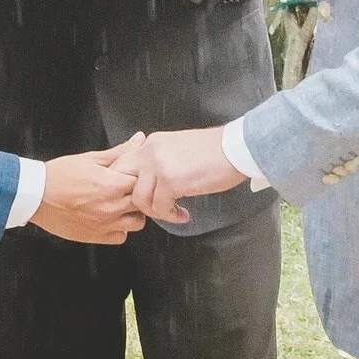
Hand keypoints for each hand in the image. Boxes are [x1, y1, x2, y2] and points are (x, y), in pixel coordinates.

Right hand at [32, 138, 146, 244]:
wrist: (36, 196)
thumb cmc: (59, 175)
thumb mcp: (90, 158)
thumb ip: (119, 151)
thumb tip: (138, 139)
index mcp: (113, 184)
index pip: (143, 181)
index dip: (140, 176)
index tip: (132, 174)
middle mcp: (113, 207)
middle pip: (143, 202)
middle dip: (138, 194)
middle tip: (127, 188)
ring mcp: (106, 224)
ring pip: (137, 223)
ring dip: (132, 213)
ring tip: (120, 204)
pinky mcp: (97, 237)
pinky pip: (121, 237)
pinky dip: (119, 229)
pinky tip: (110, 218)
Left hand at [113, 127, 245, 224]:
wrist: (237, 148)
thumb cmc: (215, 151)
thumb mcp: (178, 148)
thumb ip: (160, 160)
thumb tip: (150, 181)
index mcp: (152, 143)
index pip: (122, 164)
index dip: (125, 184)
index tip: (140, 196)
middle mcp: (150, 151)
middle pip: (121, 180)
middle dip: (131, 198)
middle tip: (150, 207)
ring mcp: (159, 166)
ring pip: (139, 199)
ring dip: (155, 211)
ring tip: (172, 212)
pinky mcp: (171, 180)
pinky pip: (159, 207)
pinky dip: (171, 216)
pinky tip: (183, 214)